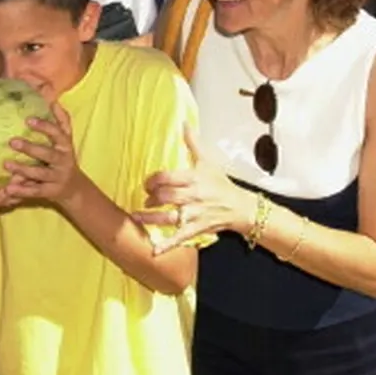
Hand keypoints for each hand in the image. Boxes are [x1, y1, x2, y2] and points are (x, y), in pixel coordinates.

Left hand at [0, 105, 83, 209]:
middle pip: (48, 155)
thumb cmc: (64, 158)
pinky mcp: (50, 192)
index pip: (57, 134)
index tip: (28, 120)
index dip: (44, 127)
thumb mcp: (66, 140)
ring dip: (23, 170)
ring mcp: (57, 178)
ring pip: (40, 174)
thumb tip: (53, 100)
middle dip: (31, 149)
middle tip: (12, 141)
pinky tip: (8, 188)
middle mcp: (63, 161)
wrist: (75, 188)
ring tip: (6, 165)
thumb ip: (61, 121)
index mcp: (66, 146)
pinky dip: (22, 190)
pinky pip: (35, 191)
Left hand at [135, 125, 253, 251]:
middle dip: (151, 198)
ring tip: (135, 216)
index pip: (168, 177)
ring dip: (150, 218)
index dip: (153, 180)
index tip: (147, 182)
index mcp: (195, 178)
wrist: (240, 207)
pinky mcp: (196, 229)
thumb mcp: (208, 162)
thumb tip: (184, 124)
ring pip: (168, 217)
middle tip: (145, 199)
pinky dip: (167, 245)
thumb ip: (193, 143)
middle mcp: (193, 196)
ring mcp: (194, 214)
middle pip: (166, 197)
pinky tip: (154, 250)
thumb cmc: (222, 185)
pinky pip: (179, 237)